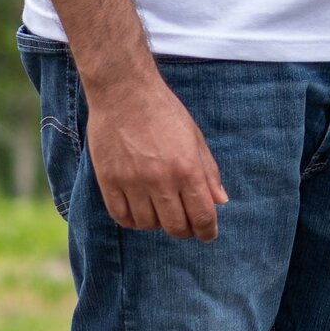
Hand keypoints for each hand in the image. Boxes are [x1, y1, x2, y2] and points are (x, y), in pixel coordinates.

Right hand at [84, 72, 227, 239]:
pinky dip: (133, 221)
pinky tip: (141, 212)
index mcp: (187, 168)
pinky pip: (121, 217)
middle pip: (176, 226)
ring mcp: (132, 183)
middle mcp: (160, 180)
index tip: (208, 235)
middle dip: (186, 231)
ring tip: (163, 212)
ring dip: (158, 224)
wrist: (125, 95)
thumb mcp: (196, 139)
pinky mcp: (108, 182)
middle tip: (188, 226)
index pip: (202, 215)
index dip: (208, 231)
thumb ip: (209, 172)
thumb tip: (221, 201)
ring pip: (148, 225)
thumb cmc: (166, 113)